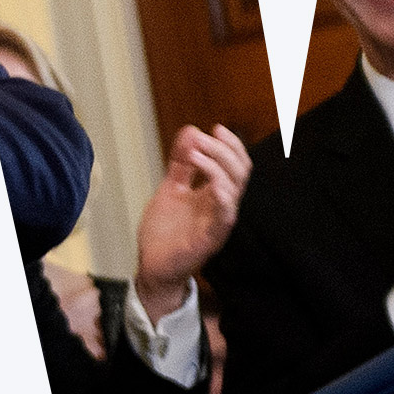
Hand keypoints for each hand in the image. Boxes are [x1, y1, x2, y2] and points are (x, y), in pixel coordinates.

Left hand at [134, 124, 250, 319]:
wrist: (153, 266)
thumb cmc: (165, 231)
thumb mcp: (171, 189)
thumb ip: (181, 164)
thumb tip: (190, 130)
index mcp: (215, 193)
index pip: (236, 164)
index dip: (231, 144)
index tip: (215, 127)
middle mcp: (221, 206)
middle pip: (240, 171)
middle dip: (224, 149)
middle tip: (205, 137)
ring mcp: (218, 222)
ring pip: (235, 190)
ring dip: (218, 166)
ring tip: (195, 153)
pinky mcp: (211, 239)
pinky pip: (225, 217)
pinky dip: (223, 199)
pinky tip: (214, 186)